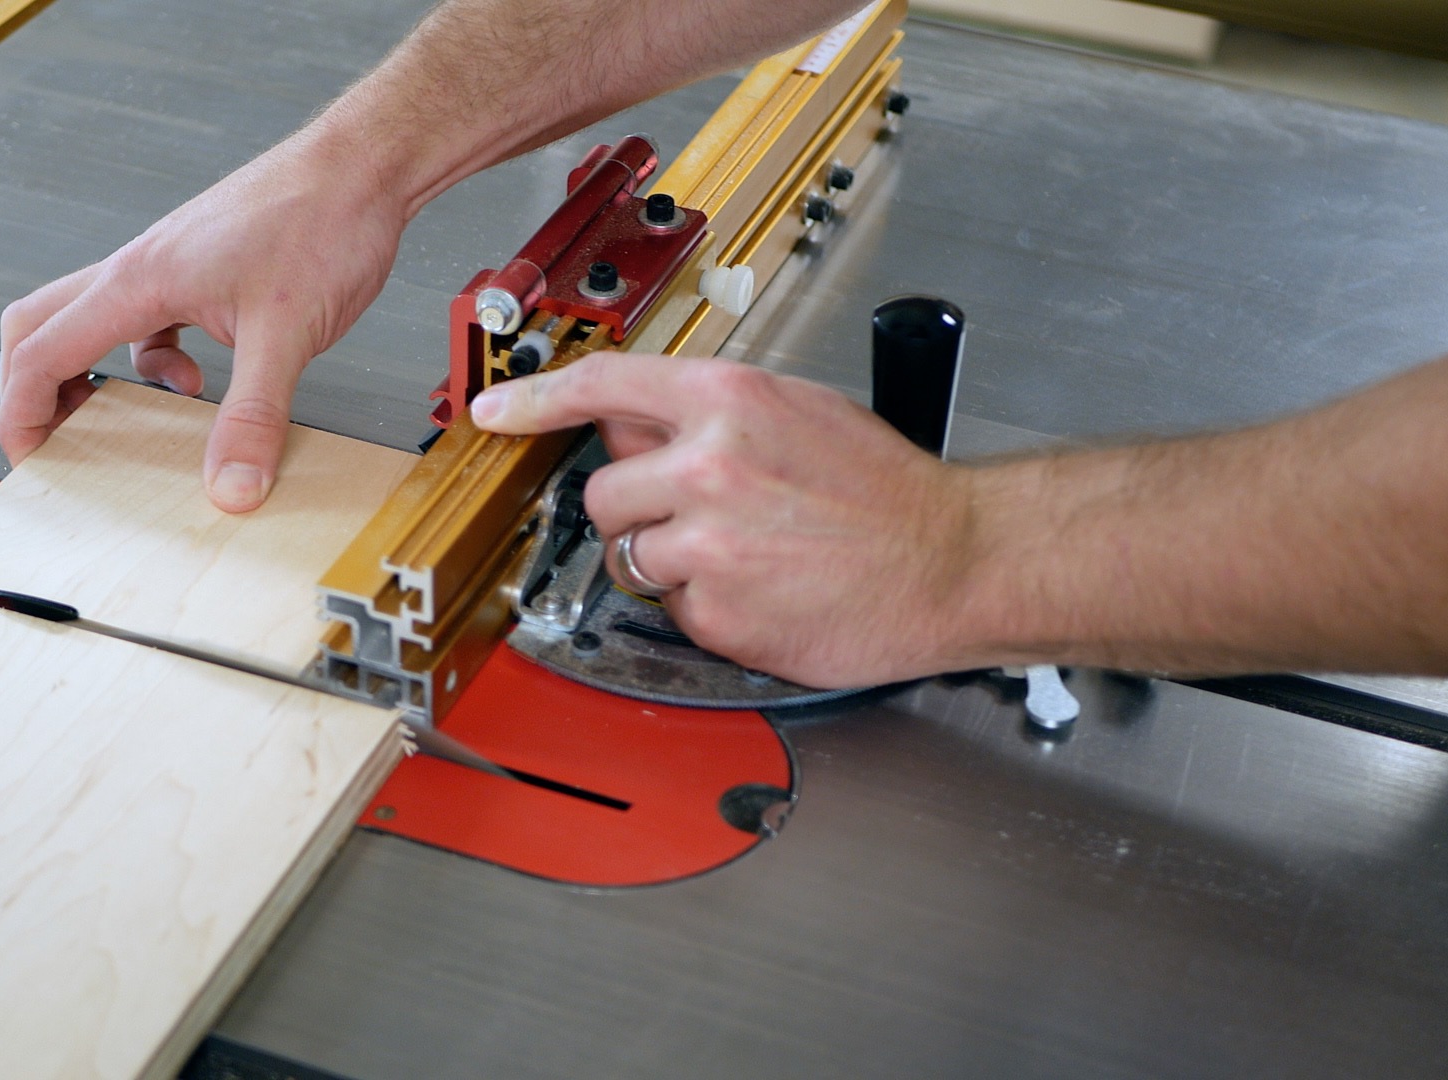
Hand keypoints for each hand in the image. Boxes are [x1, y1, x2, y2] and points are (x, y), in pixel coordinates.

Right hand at [0, 133, 407, 511]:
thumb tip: (232, 488)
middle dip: (34, 390)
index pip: (39, 353)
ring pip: (93, 322)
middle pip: (40, 327)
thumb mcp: (287, 336)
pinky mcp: (200, 270)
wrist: (361, 169)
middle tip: (56, 444)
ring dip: (94, 373)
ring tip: (122, 423)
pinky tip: (199, 381)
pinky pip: (148, 320)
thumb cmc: (321, 221)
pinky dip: (155, 358)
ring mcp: (167, 267)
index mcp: (136, 282)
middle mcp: (138, 269)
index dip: (21, 414)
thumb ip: (254, 416)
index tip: (31, 462)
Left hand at [470, 355, 981, 686]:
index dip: (533, 399)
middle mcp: (708, 463)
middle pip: (606, 490)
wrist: (953, 561)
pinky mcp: (715, 608)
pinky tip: (761, 588)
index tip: (494, 411)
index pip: (601, 385)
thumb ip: (711, 412)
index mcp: (728, 400)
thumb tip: (637, 420)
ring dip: (670, 562)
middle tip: (703, 516)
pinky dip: (706, 606)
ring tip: (746, 554)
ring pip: (630, 555)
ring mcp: (707, 540)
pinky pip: (671, 606)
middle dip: (639, 511)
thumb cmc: (886, 493)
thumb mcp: (799, 411)